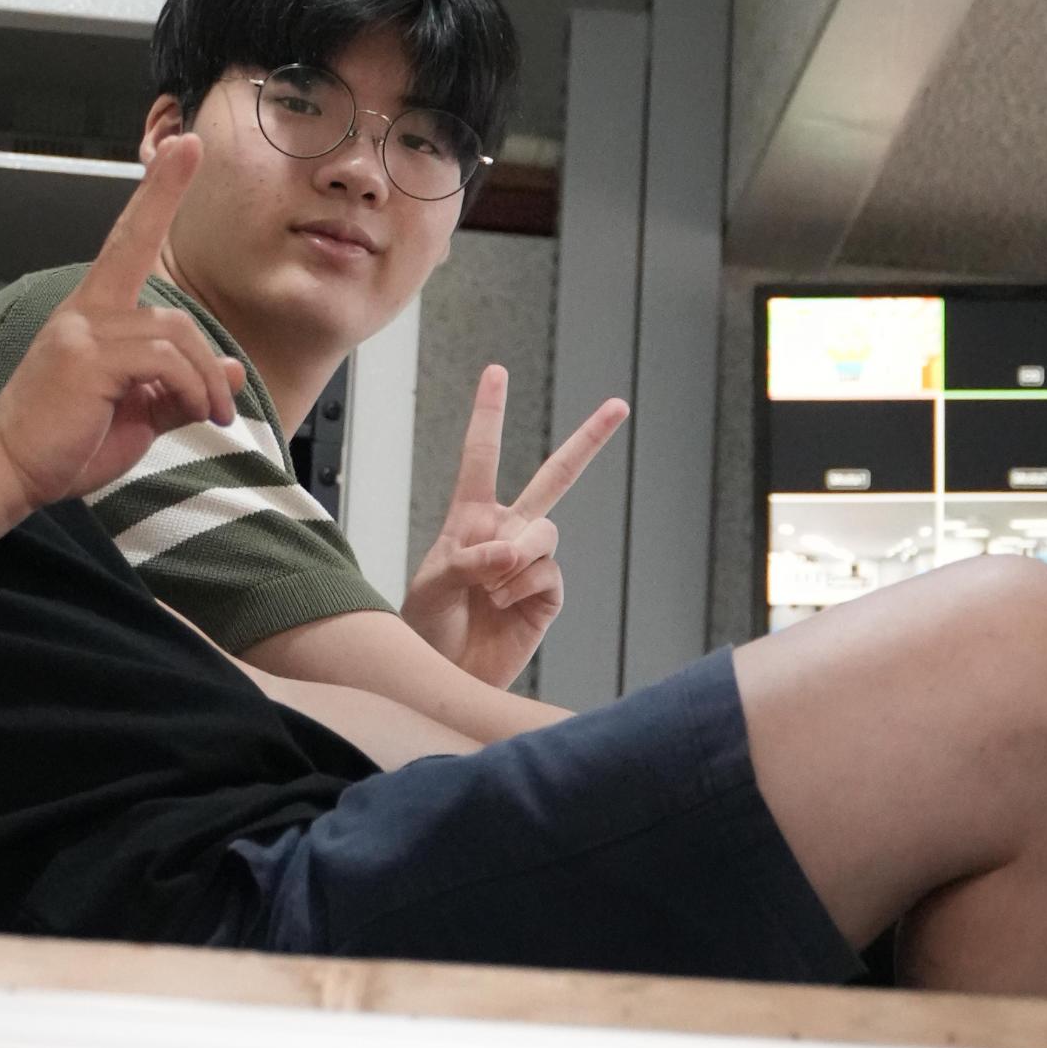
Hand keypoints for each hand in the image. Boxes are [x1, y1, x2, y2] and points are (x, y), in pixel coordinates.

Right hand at [0, 137, 242, 508]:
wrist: (5, 473)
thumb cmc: (63, 445)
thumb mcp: (136, 413)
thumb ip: (179, 386)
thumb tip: (232, 370)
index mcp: (91, 315)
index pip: (128, 239)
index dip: (158, 191)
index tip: (185, 145)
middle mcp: (84, 312)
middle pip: (169, 300)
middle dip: (206, 348)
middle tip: (223, 406)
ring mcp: (82, 332)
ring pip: (176, 333)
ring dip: (206, 380)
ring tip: (209, 417)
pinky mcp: (86, 359)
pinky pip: (165, 360)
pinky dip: (191, 389)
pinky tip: (190, 415)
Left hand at [401, 366, 628, 687]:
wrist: (446, 675)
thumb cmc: (427, 626)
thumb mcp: (431, 587)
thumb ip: (467, 560)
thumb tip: (512, 550)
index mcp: (470, 517)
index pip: (482, 457)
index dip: (489, 413)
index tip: (496, 371)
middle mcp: (507, 531)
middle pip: (555, 477)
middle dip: (587, 441)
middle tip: (619, 406)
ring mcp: (531, 562)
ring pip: (545, 532)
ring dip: (515, 559)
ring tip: (488, 590)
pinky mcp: (548, 594)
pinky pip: (549, 573)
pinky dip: (523, 588)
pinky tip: (504, 606)